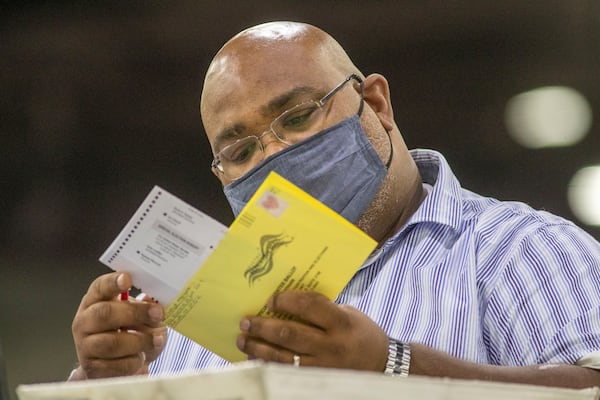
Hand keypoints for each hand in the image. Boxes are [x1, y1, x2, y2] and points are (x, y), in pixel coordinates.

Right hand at [71, 272, 166, 378]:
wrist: (115, 366)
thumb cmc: (129, 333)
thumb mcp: (139, 315)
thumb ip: (146, 307)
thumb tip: (152, 303)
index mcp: (95, 301)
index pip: (99, 287)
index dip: (112, 282)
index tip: (128, 279)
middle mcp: (85, 321)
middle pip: (105, 313)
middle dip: (135, 313)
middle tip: (158, 313)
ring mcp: (85, 346)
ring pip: (112, 343)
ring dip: (140, 341)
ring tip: (157, 340)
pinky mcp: (92, 369)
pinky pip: (117, 365)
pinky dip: (135, 361)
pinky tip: (142, 356)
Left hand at [236, 291, 388, 371]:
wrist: (382, 365)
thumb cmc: (361, 333)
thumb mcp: (348, 314)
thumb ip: (322, 309)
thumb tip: (286, 303)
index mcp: (341, 322)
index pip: (309, 306)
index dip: (286, 300)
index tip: (271, 299)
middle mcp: (332, 345)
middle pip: (289, 333)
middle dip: (263, 326)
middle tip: (245, 321)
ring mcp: (323, 366)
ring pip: (283, 357)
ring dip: (259, 347)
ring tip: (243, 339)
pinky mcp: (317, 379)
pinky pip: (286, 372)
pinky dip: (267, 364)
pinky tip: (255, 357)